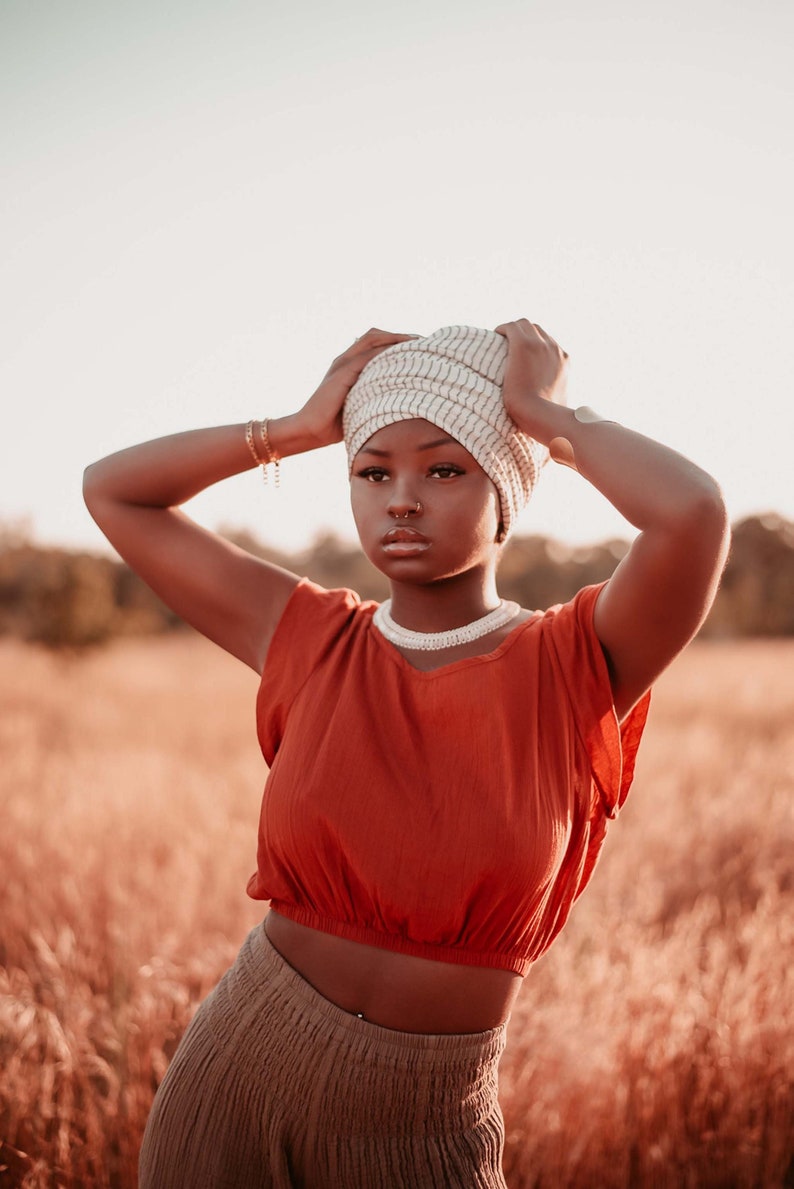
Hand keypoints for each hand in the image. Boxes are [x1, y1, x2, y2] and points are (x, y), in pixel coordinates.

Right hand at [298, 328, 419, 448]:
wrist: (310, 430)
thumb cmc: (335, 424)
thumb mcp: (360, 405)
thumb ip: (374, 396)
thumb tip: (401, 402)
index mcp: (349, 364)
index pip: (376, 342)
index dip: (397, 340)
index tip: (420, 345)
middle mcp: (345, 359)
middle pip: (375, 335)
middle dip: (400, 335)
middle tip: (424, 341)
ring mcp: (342, 364)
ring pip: (372, 341)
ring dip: (396, 340)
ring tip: (418, 344)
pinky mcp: (341, 374)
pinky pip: (367, 357)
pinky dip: (386, 353)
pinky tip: (403, 358)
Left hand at [494, 319, 568, 432]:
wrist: (544, 417)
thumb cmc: (551, 423)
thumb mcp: (558, 413)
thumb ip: (556, 411)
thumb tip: (558, 436)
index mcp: (565, 361)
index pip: (548, 343)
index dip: (533, 345)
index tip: (520, 355)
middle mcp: (555, 349)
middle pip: (537, 330)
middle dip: (522, 334)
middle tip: (507, 345)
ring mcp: (541, 345)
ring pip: (524, 325)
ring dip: (512, 330)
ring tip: (499, 339)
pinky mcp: (524, 346)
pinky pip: (511, 328)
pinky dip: (502, 330)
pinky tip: (494, 336)